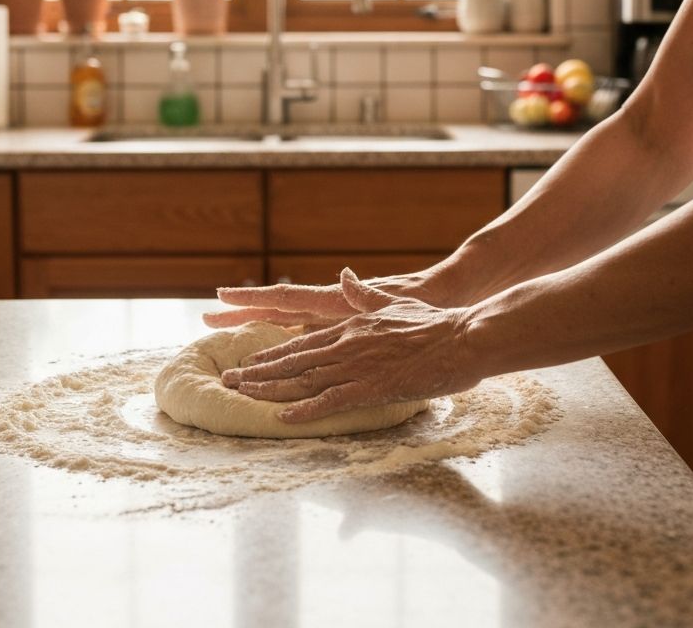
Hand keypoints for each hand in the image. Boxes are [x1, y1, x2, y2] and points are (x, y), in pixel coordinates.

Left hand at [220, 271, 480, 422]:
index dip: (274, 350)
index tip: (250, 358)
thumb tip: (345, 275)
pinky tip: (282, 417)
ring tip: (242, 393)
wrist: (463, 337)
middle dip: (259, 369)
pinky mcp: (372, 386)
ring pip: (303, 378)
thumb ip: (364, 293)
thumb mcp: (393, 302)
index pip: (303, 340)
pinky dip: (304, 410)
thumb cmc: (434, 323)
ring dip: (270, 387)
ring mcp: (357, 365)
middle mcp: (347, 343)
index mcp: (351, 326)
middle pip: (294, 358)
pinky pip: (331, 401)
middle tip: (230, 378)